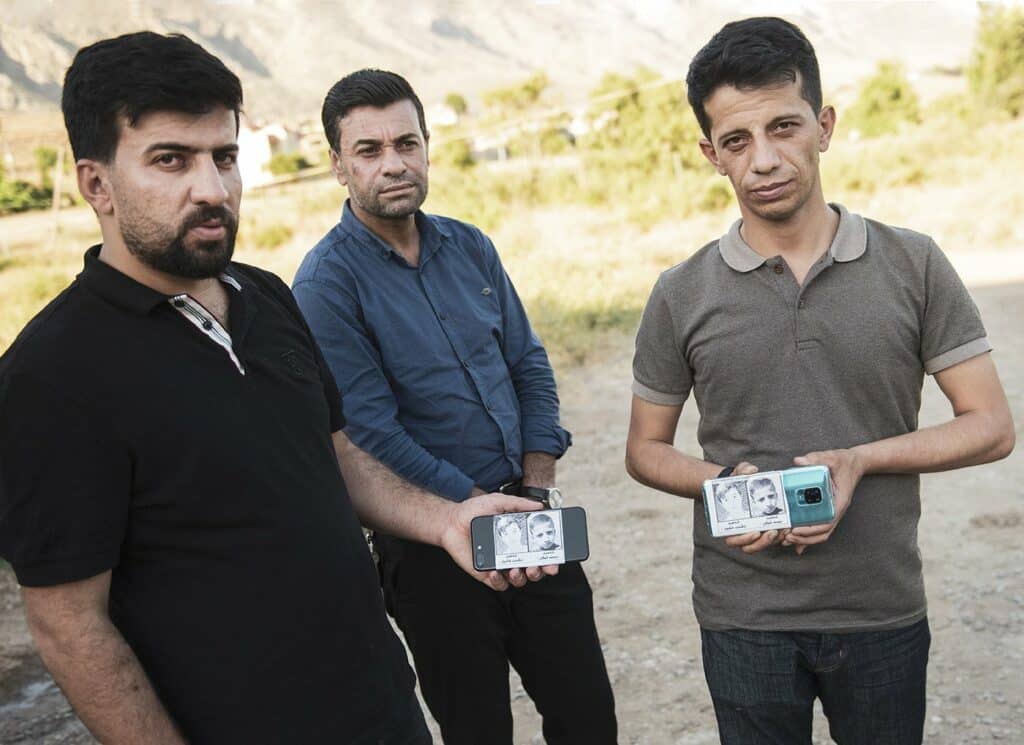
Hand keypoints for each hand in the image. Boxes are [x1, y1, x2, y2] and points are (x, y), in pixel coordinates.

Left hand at [439, 493, 559, 590]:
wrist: (451, 520)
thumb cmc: (475, 511)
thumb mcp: (498, 503)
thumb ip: (519, 504)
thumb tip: (540, 505)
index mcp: (520, 540)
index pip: (541, 552)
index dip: (551, 559)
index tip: (556, 560)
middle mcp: (513, 555)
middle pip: (534, 570)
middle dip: (541, 571)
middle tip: (540, 567)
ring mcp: (500, 566)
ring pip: (519, 580)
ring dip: (522, 577)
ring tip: (517, 569)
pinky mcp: (486, 573)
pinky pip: (498, 584)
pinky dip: (499, 581)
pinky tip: (496, 572)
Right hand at [723, 462, 790, 553]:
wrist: (743, 483)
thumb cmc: (737, 482)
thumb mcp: (738, 473)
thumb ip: (743, 470)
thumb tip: (751, 470)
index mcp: (729, 524)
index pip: (732, 540)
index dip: (743, 540)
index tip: (755, 532)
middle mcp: (741, 531)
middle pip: (750, 547)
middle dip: (763, 542)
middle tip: (773, 531)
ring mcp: (754, 532)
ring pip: (763, 545)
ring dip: (774, 540)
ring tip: (784, 529)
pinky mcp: (765, 530)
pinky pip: (773, 538)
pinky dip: (780, 535)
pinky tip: (788, 526)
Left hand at [783, 449, 863, 553]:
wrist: (855, 462)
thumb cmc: (844, 461)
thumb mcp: (832, 457)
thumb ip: (816, 458)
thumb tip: (799, 461)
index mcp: (839, 500)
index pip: (827, 521)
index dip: (812, 529)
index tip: (796, 529)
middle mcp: (836, 509)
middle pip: (823, 532)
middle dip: (805, 538)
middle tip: (787, 537)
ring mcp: (832, 511)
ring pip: (821, 533)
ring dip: (806, 539)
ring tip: (788, 540)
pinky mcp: (827, 510)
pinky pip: (819, 527)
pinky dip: (808, 536)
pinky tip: (797, 543)